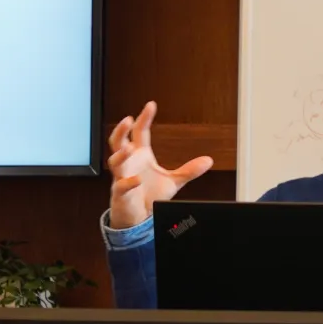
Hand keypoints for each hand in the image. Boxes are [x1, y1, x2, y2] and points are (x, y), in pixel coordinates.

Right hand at [107, 101, 212, 228]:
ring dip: (120, 154)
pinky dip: (128, 182)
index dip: (144, 118)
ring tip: (128, 148)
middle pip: (118, 142)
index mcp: (141, 156)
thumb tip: (208, 161)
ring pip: (114, 161)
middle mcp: (130, 163)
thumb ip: (189, 170)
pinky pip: (121, 186)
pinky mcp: (121, 193)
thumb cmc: (150, 195)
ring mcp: (123, 177)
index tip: (151, 105)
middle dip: (121, 130)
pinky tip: (136, 180)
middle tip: (127, 120)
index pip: (139, 132)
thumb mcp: (173, 181)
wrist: (139, 218)